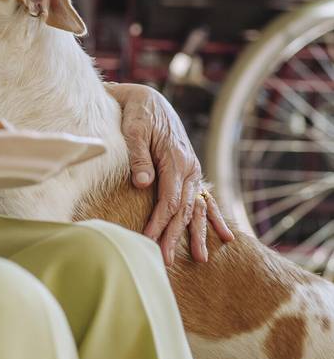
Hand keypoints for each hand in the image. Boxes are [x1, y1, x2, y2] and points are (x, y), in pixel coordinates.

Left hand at [106, 83, 233, 264]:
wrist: (148, 98)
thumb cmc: (137, 112)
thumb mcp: (134, 129)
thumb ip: (139, 155)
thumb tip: (142, 183)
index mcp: (176, 159)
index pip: (169, 199)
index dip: (160, 222)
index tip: (149, 241)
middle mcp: (189, 167)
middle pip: (183, 208)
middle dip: (175, 235)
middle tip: (165, 261)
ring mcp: (192, 170)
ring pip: (194, 206)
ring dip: (197, 233)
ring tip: (201, 259)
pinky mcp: (189, 170)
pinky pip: (202, 198)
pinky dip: (211, 217)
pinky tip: (224, 236)